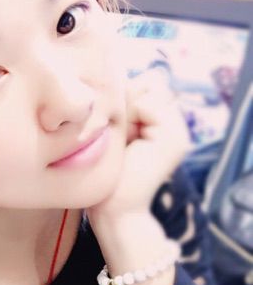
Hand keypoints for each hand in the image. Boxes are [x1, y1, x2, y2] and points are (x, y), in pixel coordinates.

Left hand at [87, 70, 190, 220]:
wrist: (114, 208)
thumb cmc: (106, 170)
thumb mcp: (116, 130)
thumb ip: (127, 105)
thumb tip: (129, 76)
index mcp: (160, 123)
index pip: (148, 83)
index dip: (126, 93)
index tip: (111, 120)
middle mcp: (173, 124)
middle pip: (150, 83)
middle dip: (127, 98)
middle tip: (116, 128)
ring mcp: (177, 131)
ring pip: (150, 90)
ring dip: (127, 107)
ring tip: (119, 135)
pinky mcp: (174, 138)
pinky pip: (148, 104)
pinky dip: (130, 115)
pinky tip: (124, 138)